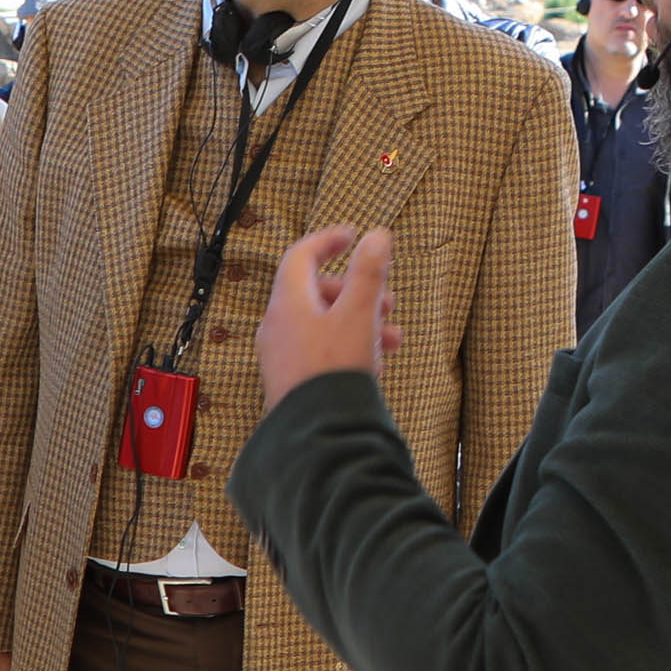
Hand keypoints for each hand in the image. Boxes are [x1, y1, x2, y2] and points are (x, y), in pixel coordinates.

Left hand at [263, 223, 396, 388]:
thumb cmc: (335, 371)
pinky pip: (320, 351)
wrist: (318, 433)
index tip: (352, 236)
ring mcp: (281, 355)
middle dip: (357, 291)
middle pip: (317, 292)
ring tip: (393, 337)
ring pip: (324, 324)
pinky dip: (348, 345)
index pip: (301, 256)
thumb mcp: (360, 314)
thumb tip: (377, 237)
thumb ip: (369, 273)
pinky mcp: (291, 380)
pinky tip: (374, 362)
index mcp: (288, 303)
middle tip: (388, 300)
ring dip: (360, 322)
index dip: (327, 241)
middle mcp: (277, 326)